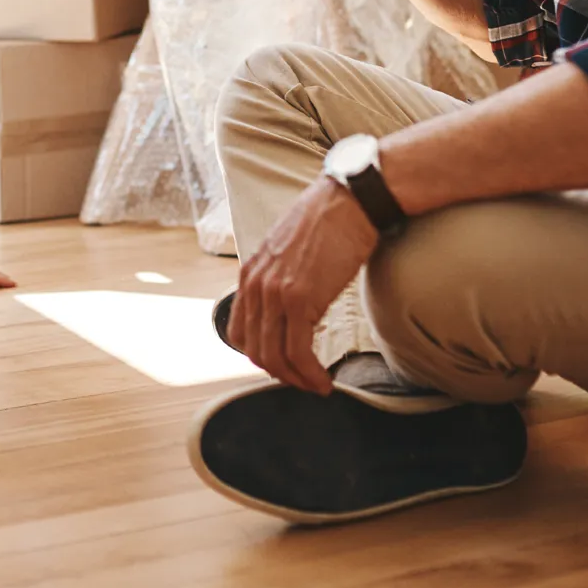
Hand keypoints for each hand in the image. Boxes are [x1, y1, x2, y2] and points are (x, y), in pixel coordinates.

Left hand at [226, 176, 378, 394]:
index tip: (282, 365)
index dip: (260, 356)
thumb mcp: (287, 251)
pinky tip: (324, 380)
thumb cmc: (327, 223)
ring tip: (316, 385)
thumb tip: (289, 309)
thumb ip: (279, 278)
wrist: (348, 201)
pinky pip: (298, 351)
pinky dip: (310, 374)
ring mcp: (275, 293)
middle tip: (302, 381)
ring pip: (275, 356)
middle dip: (279, 373)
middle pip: (254, 350)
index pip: (239, 332)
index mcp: (250, 273)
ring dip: (296, 379)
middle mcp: (256, 285)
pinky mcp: (300, 299)